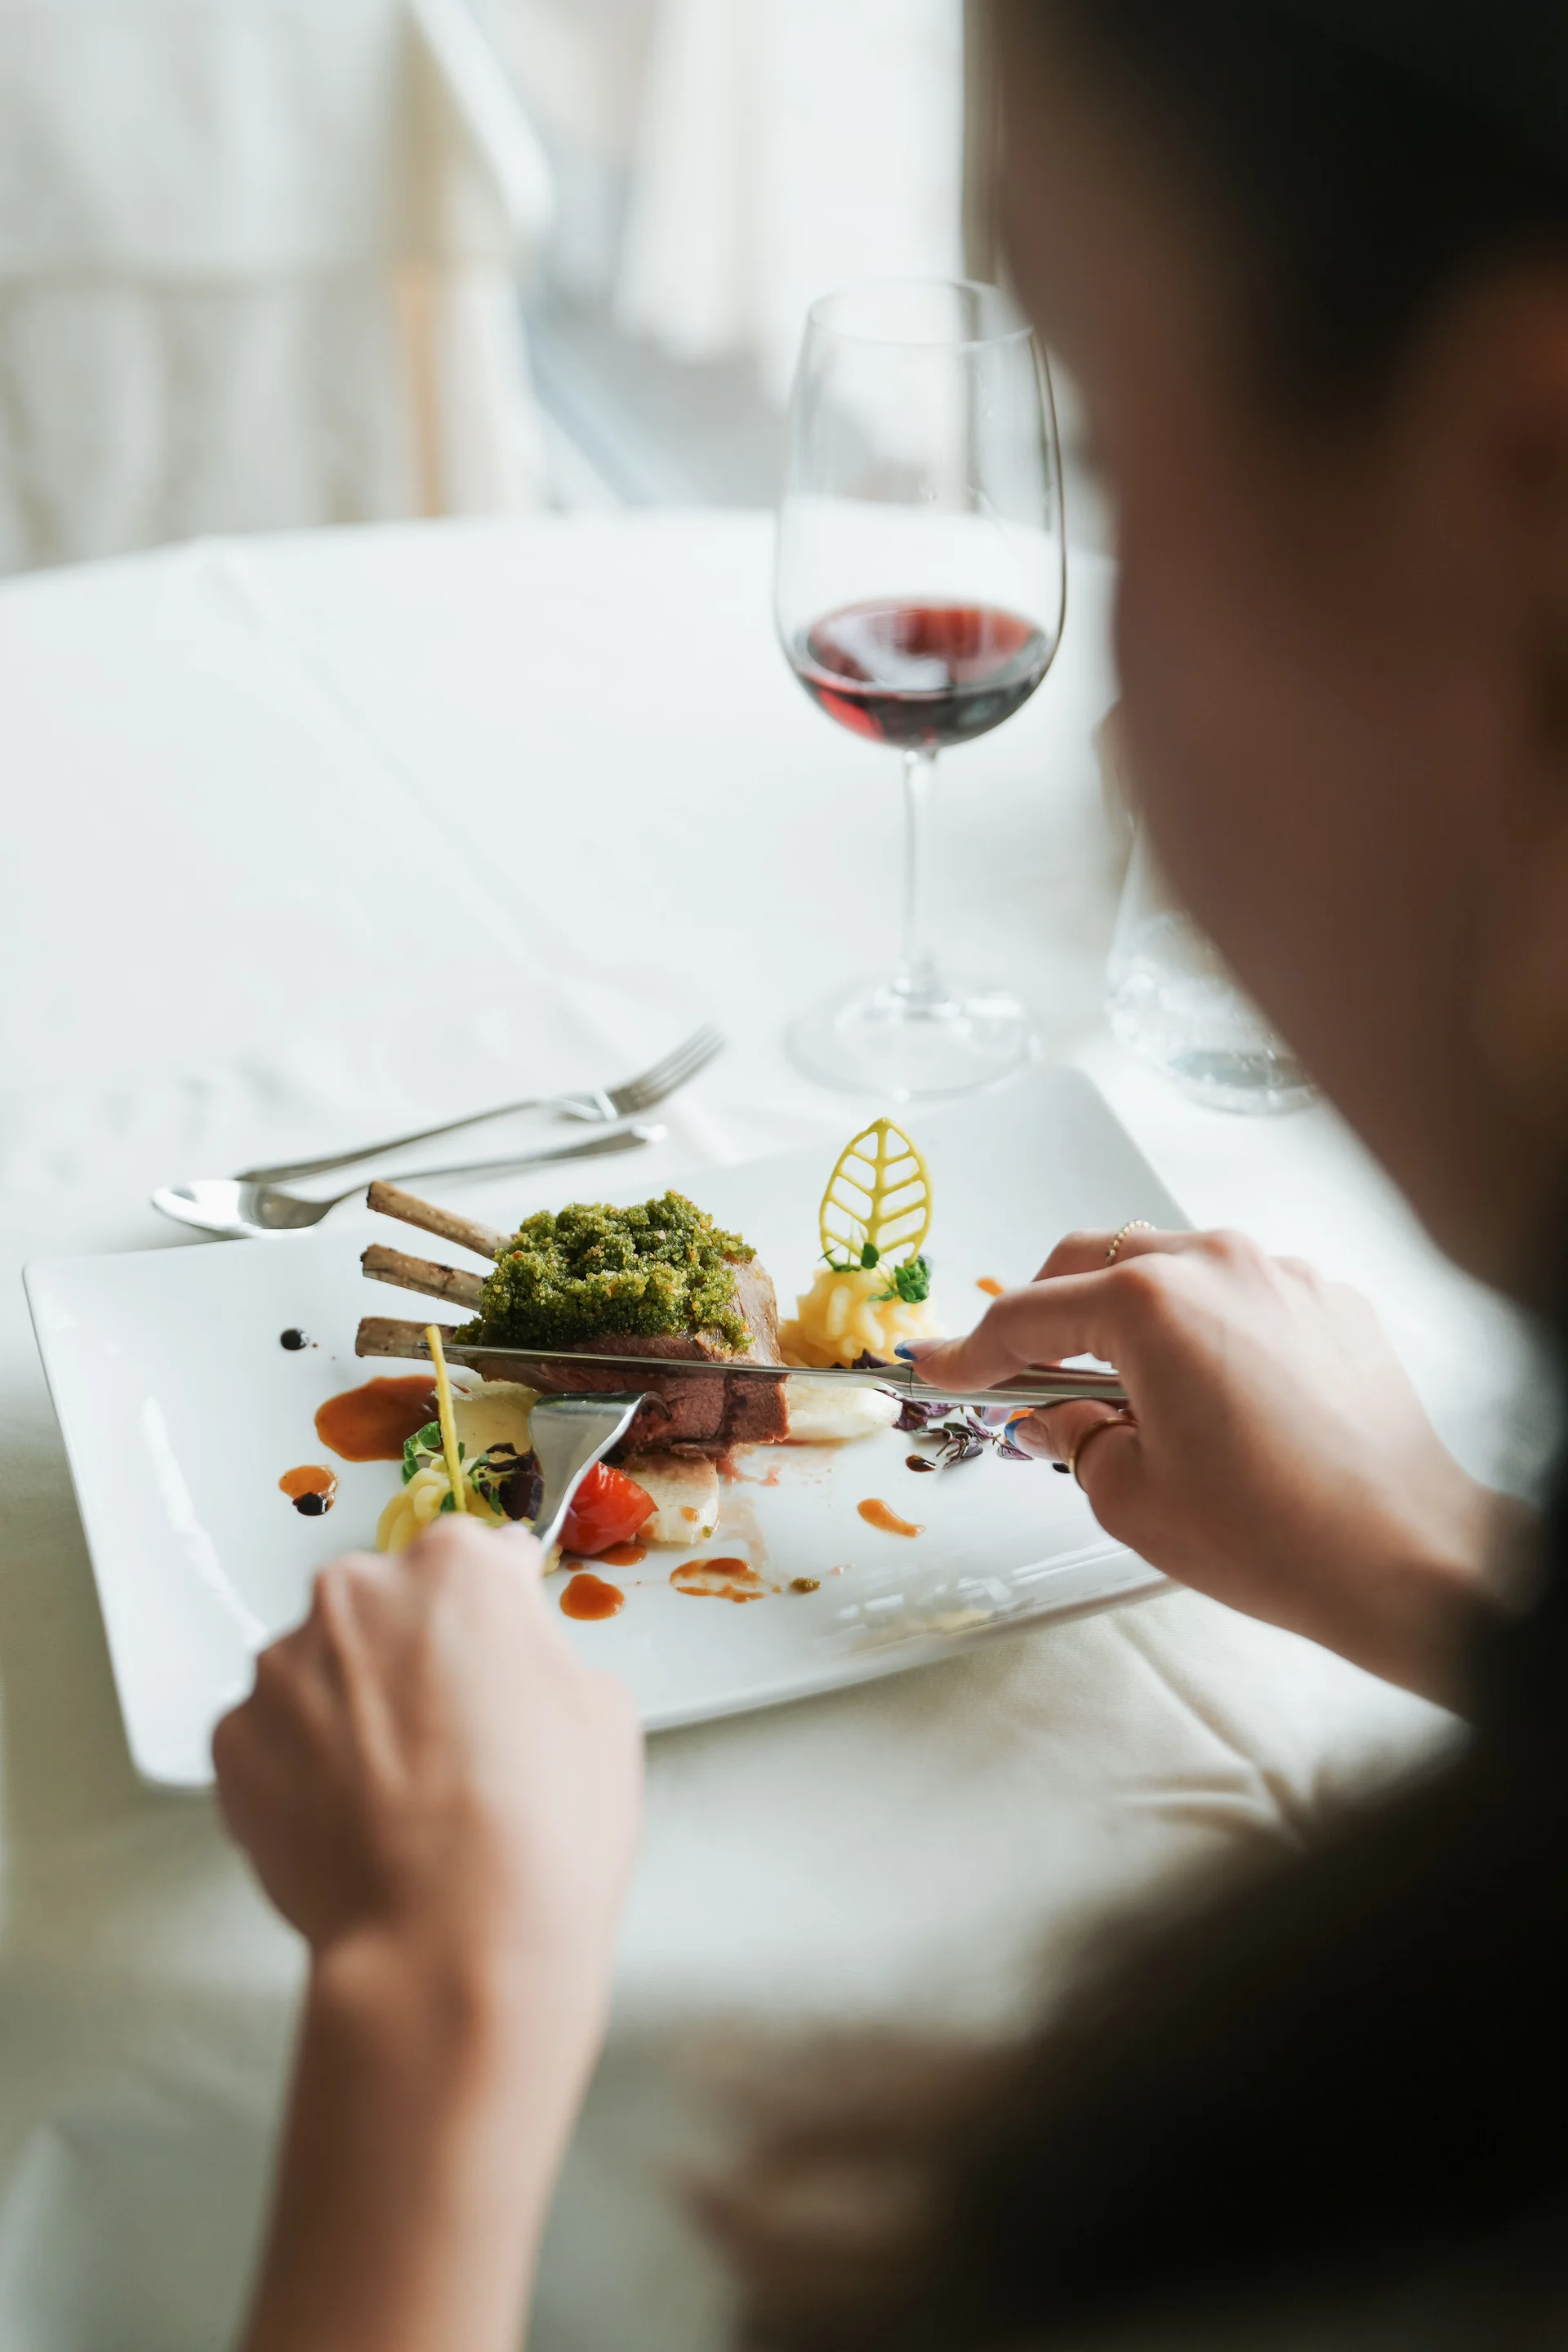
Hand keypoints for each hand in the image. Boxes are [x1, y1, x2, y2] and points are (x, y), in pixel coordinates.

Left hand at [216, 1519, 643, 2351]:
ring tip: (400, 1799)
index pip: (479, 1557)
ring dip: (353, 1712)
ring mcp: (281, 1667)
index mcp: (455, 1566)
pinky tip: (352, 1825)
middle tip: (453, 1741)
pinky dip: (302, 1772)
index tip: (500, 1652)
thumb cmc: (542, 1832)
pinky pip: (272, 1739)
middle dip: (414, 1657)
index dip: (496, 1614)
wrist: (449, 1949)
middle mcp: (355, 1593)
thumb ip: (540, 1650)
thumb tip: (511, 1656)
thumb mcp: (600, 1710)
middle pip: (387, 1607)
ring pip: (323, 1671)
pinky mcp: (232, 1743)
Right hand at [910, 1228, 1518, 1705]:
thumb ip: (1071, 1436)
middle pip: (1095, 1262)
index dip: (971, 1350)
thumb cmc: (1273, 1534)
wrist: (1407, 1555)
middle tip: (1022, 1376)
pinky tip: (1210, 1397)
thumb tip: (1050, 1413)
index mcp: (1151, 1304)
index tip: (936, 1366)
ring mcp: (1282, 1274)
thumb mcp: (1130, 1496)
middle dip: (1047, 1313)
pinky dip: (1205, 1328)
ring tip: (1125, 1394)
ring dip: (1129, 1315)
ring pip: (1171, 1267)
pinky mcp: (1330, 1301)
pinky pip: (1241, 1293)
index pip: (1029, 1314)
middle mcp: (1217, 1264)